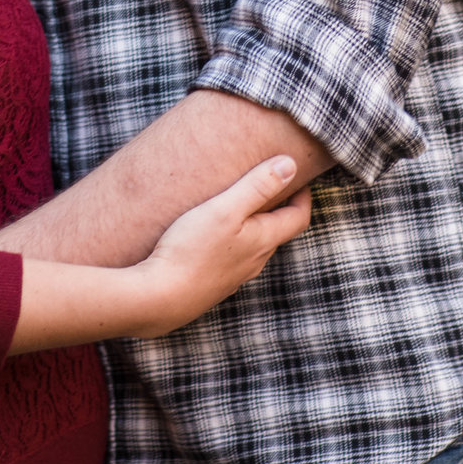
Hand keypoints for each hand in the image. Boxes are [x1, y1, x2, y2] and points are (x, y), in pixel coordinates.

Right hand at [128, 155, 313, 337]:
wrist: (160, 299)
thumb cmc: (191, 250)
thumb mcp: (226, 209)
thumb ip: (257, 186)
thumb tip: (290, 164)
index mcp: (263, 240)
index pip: (298, 217)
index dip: (303, 194)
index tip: (296, 173)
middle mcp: (254, 261)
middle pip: (277, 231)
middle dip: (278, 206)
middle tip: (268, 181)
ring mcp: (234, 276)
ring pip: (254, 245)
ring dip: (254, 223)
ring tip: (238, 203)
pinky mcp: (213, 284)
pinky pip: (233, 257)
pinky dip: (233, 239)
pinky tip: (212, 233)